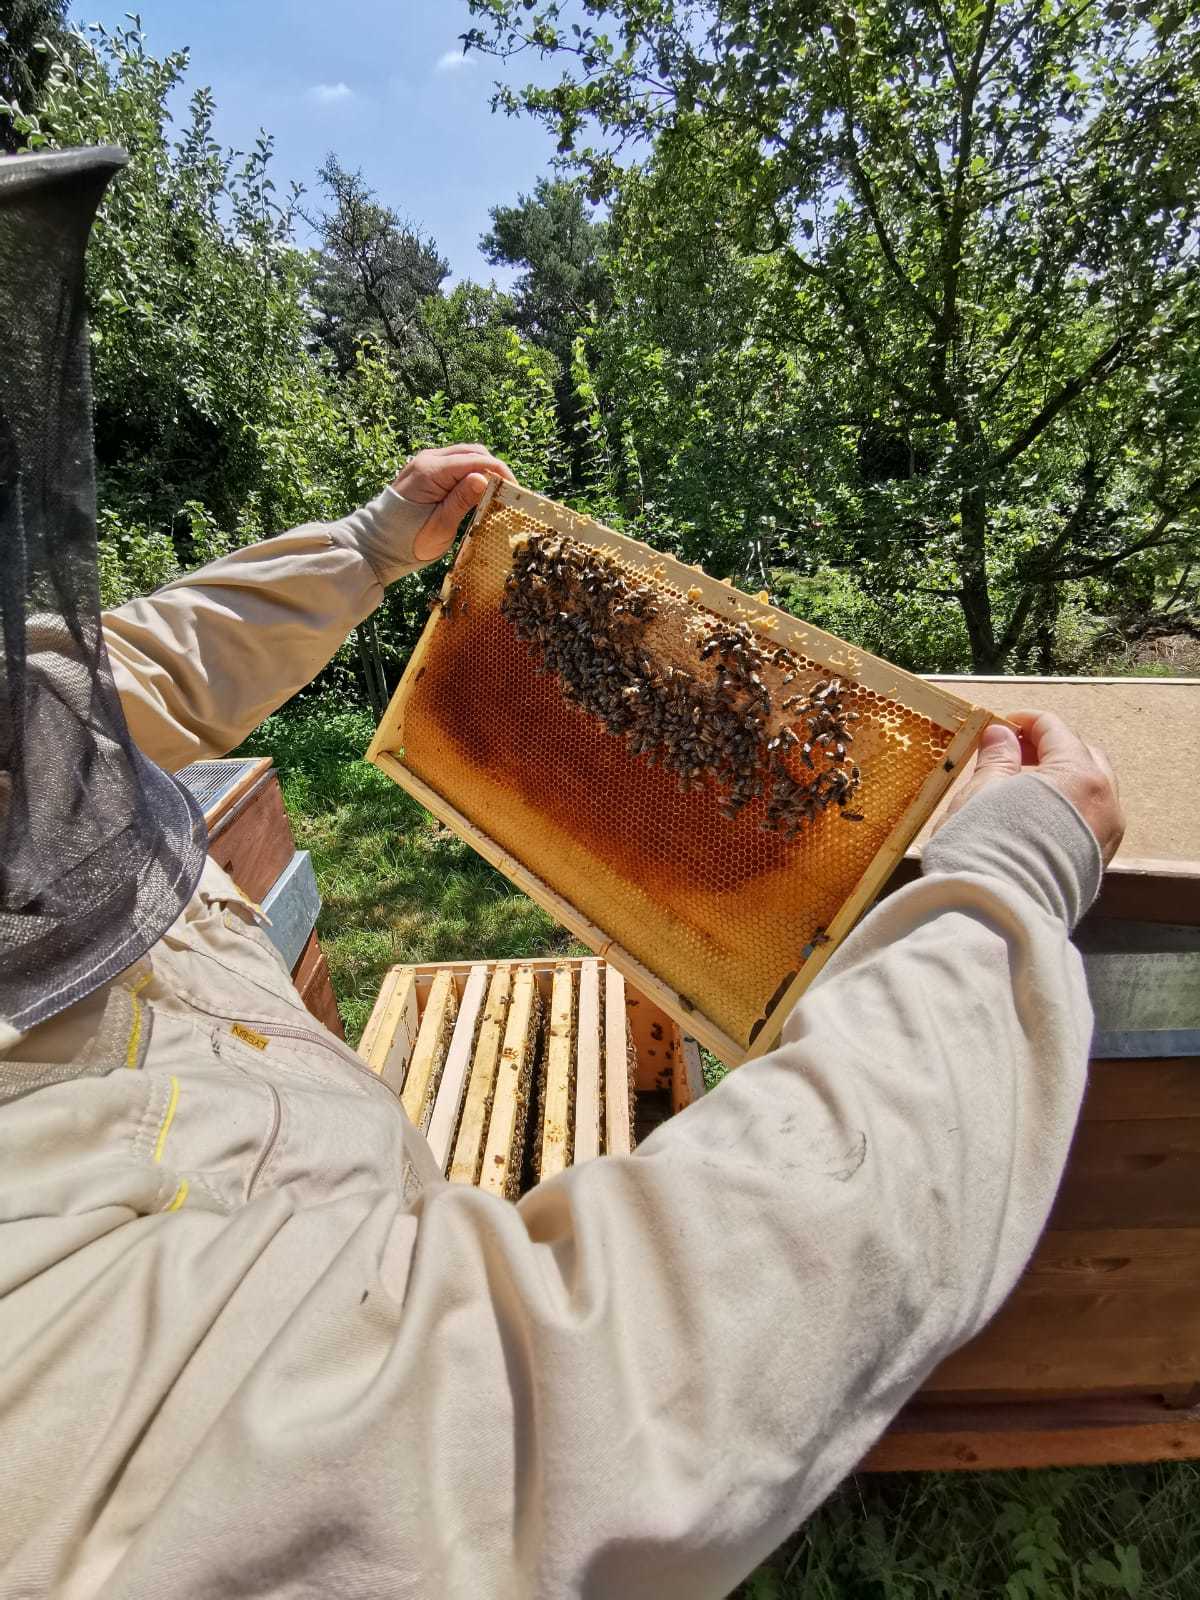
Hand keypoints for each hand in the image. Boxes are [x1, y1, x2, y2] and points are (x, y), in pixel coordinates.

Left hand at [392, 445, 515, 563]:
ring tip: (495, 493)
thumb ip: (461, 501)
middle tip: (508, 493)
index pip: (475, 461)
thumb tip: (484, 478)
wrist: (376, 544)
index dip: (499, 472)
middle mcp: (428, 459)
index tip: (515, 491)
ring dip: (483, 469)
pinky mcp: (425, 469)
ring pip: (464, 454)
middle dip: (494, 469)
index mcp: (431, 472)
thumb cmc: (408, 542)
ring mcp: (425, 462)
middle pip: (472, 452)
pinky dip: (470, 472)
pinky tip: (477, 491)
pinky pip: (454, 462)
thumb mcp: (439, 527)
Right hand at [938, 710, 1124, 863]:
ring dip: (1059, 780)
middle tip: (1010, 753)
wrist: (997, 914)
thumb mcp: (983, 791)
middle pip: (1082, 756)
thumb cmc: (986, 845)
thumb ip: (998, 757)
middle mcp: (1104, 802)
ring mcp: (1105, 834)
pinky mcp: (1096, 861)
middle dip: (1048, 749)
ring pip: (1089, 790)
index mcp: (1079, 775)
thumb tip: (1001, 734)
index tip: (998, 725)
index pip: (1055, 730)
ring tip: (1020, 787)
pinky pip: (1087, 819)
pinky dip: (1066, 808)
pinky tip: (1034, 816)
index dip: (1024, 722)